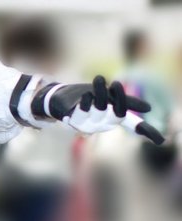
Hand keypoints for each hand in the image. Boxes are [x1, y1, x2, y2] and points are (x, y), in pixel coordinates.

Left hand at [32, 75, 164, 143]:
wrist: (59, 98)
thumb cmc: (86, 97)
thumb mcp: (109, 96)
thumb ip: (126, 102)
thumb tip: (148, 109)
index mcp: (113, 118)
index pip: (133, 125)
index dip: (146, 131)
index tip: (160, 140)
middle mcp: (103, 125)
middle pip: (117, 114)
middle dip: (118, 99)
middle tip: (116, 83)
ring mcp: (88, 125)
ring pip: (100, 111)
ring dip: (100, 94)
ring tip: (99, 80)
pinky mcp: (74, 122)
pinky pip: (82, 115)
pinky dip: (86, 104)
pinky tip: (86, 95)